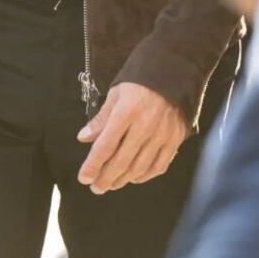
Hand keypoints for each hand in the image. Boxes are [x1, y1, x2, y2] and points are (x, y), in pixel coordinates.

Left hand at [76, 82, 190, 193]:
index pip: (105, 146)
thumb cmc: (140, 79)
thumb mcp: (116, 93)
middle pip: (121, 162)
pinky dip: (145, 176)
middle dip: (105, 178)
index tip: (83, 177)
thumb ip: (101, 118)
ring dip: (123, 180)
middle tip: (96, 187)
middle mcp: (144, 127)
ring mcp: (162, 135)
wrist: (174, 69)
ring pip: (139, 168)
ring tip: (111, 184)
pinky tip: (134, 177)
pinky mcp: (175, 139)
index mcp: (126, 112)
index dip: (92, 165)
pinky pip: (159, 166)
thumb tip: (83, 138)